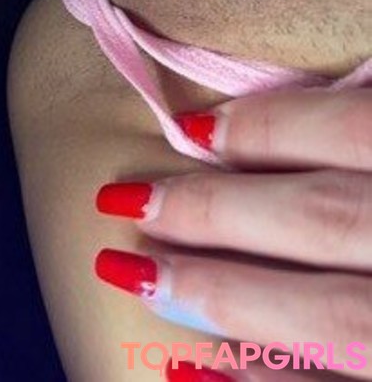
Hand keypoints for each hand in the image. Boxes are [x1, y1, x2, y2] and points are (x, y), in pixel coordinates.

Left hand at [95, 89, 371, 378]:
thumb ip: (363, 135)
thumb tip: (261, 116)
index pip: (356, 131)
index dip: (268, 126)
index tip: (188, 129)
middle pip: (325, 218)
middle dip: (217, 209)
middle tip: (123, 201)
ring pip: (331, 313)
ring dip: (223, 293)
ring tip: (139, 279)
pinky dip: (261, 380)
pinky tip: (185, 368)